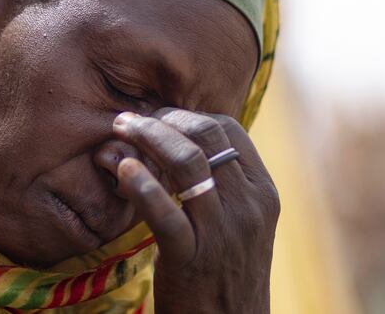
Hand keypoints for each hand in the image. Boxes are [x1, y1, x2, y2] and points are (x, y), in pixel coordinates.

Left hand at [112, 108, 279, 313]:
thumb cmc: (228, 271)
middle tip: (131, 119)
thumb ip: (224, 184)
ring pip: (185, 162)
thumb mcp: (241, 223)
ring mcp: (222, 232)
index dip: (189, 115)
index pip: (228, 130)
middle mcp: (249, 206)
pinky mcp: (191, 258)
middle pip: (205, 137)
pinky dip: (142, 185)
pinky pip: (165, 213)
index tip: (160, 116)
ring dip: (147, 137)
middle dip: (163, 119)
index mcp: (263, 192)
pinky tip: (123, 169)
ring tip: (121, 131)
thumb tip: (182, 140)